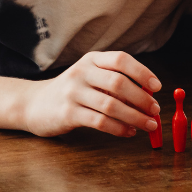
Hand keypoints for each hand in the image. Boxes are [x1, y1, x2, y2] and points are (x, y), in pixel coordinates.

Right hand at [20, 52, 160, 137]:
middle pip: (118, 83)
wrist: (34, 104)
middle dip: (142, 98)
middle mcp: (82, 72)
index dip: (142, 72)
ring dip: (134, 116)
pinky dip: (119, 128)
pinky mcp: (67, 113)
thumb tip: (148, 97)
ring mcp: (73, 93)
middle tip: (155, 110)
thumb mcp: (91, 77)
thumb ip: (115, 82)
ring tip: (148, 124)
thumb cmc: (72, 91)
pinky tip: (129, 132)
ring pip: (111, 105)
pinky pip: (99, 121)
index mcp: (92, 59)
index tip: (157, 87)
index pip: (121, 60)